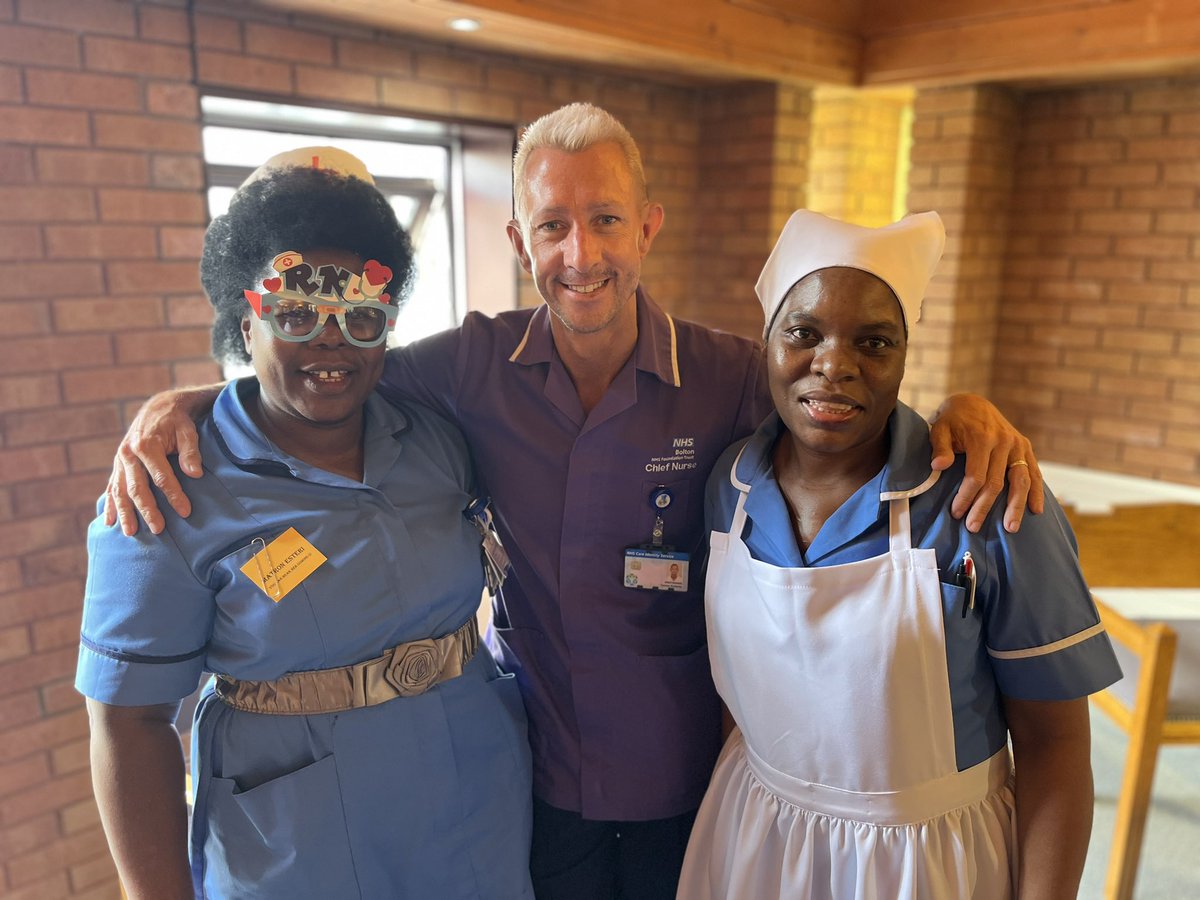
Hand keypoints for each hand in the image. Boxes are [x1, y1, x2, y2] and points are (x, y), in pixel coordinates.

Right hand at [103, 386, 218, 535]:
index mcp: (146, 444)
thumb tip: (195, 473)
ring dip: (125, 512)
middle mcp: (128, 454)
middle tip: (159, 530)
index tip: (185, 512)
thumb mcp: (188, 431)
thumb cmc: (177, 421)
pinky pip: (112, 487)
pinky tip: (109, 522)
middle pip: (138, 487)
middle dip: (148, 510)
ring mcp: (120, 460)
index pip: (161, 476)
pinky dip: (110, 505)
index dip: (174, 495)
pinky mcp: (118, 465)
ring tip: (130, 533)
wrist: (159, 408)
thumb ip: (190, 451)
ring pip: (120, 490)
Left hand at [928, 393, 1043, 533]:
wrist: (973, 403)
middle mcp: (1004, 442)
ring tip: (1010, 528)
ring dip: (1015, 507)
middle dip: (984, 508)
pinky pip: (1034, 472)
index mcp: (982, 438)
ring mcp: (1018, 445)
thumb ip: (940, 447)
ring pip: (1021, 481)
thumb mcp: (940, 429)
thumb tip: (939, 466)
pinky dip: (1037, 492)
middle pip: (997, 483)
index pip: (976, 476)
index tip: (956, 513)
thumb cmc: (952, 420)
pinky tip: (1036, 510)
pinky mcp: (1025, 447)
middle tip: (973, 527)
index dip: (966, 497)